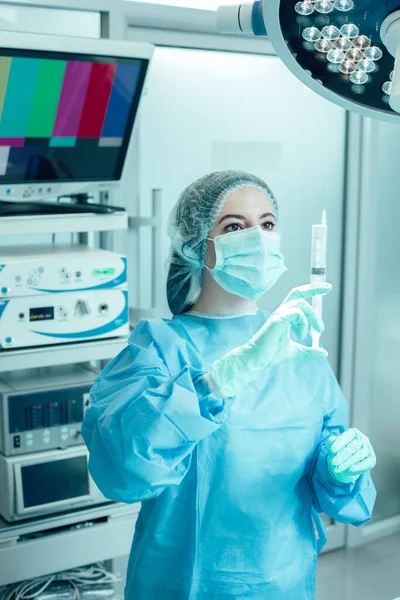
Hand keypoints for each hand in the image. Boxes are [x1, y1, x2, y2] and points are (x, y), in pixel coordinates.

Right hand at [207, 283, 331, 397]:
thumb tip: (324, 353)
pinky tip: (300, 336)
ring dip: (313, 316)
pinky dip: (303, 323)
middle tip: (328, 287)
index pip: (298, 297)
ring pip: (300, 303)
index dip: (312, 290)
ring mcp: (279, 314)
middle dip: (314, 288)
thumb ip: (309, 351)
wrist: (258, 359)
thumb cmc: (271, 354)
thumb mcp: (296, 352)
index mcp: (285, 315)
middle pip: (298, 292)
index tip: (327, 288)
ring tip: (317, 330)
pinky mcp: (277, 319)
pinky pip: (296, 313)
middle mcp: (282, 311)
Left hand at [327, 428, 375, 483]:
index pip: (346, 436)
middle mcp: (362, 438)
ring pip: (360, 454)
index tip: (331, 450)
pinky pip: (367, 463)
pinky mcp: (372, 459)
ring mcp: (368, 448)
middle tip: (334, 462)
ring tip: (338, 468)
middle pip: (353, 446)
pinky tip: (349, 470)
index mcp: (352, 432)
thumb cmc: (338, 451)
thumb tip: (332, 442)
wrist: (345, 463)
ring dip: (348, 462)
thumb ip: (332, 443)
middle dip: (343, 455)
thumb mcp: (332, 446)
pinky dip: (358, 467)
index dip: (339, 443)